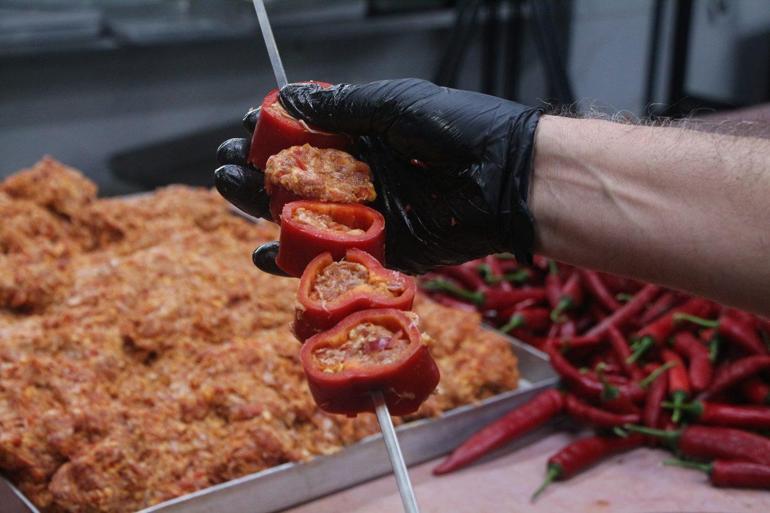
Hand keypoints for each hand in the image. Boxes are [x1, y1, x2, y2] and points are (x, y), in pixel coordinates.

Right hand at [215, 78, 540, 273]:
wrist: (505, 179)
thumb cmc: (457, 129)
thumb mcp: (395, 105)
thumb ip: (341, 107)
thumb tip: (287, 98)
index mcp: (365, 133)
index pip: (306, 133)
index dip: (272, 131)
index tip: (245, 127)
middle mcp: (361, 173)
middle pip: (295, 174)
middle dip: (255, 169)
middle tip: (224, 164)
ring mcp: (367, 211)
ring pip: (304, 213)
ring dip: (263, 206)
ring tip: (228, 191)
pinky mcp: (379, 247)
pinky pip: (330, 254)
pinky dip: (296, 257)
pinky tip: (265, 251)